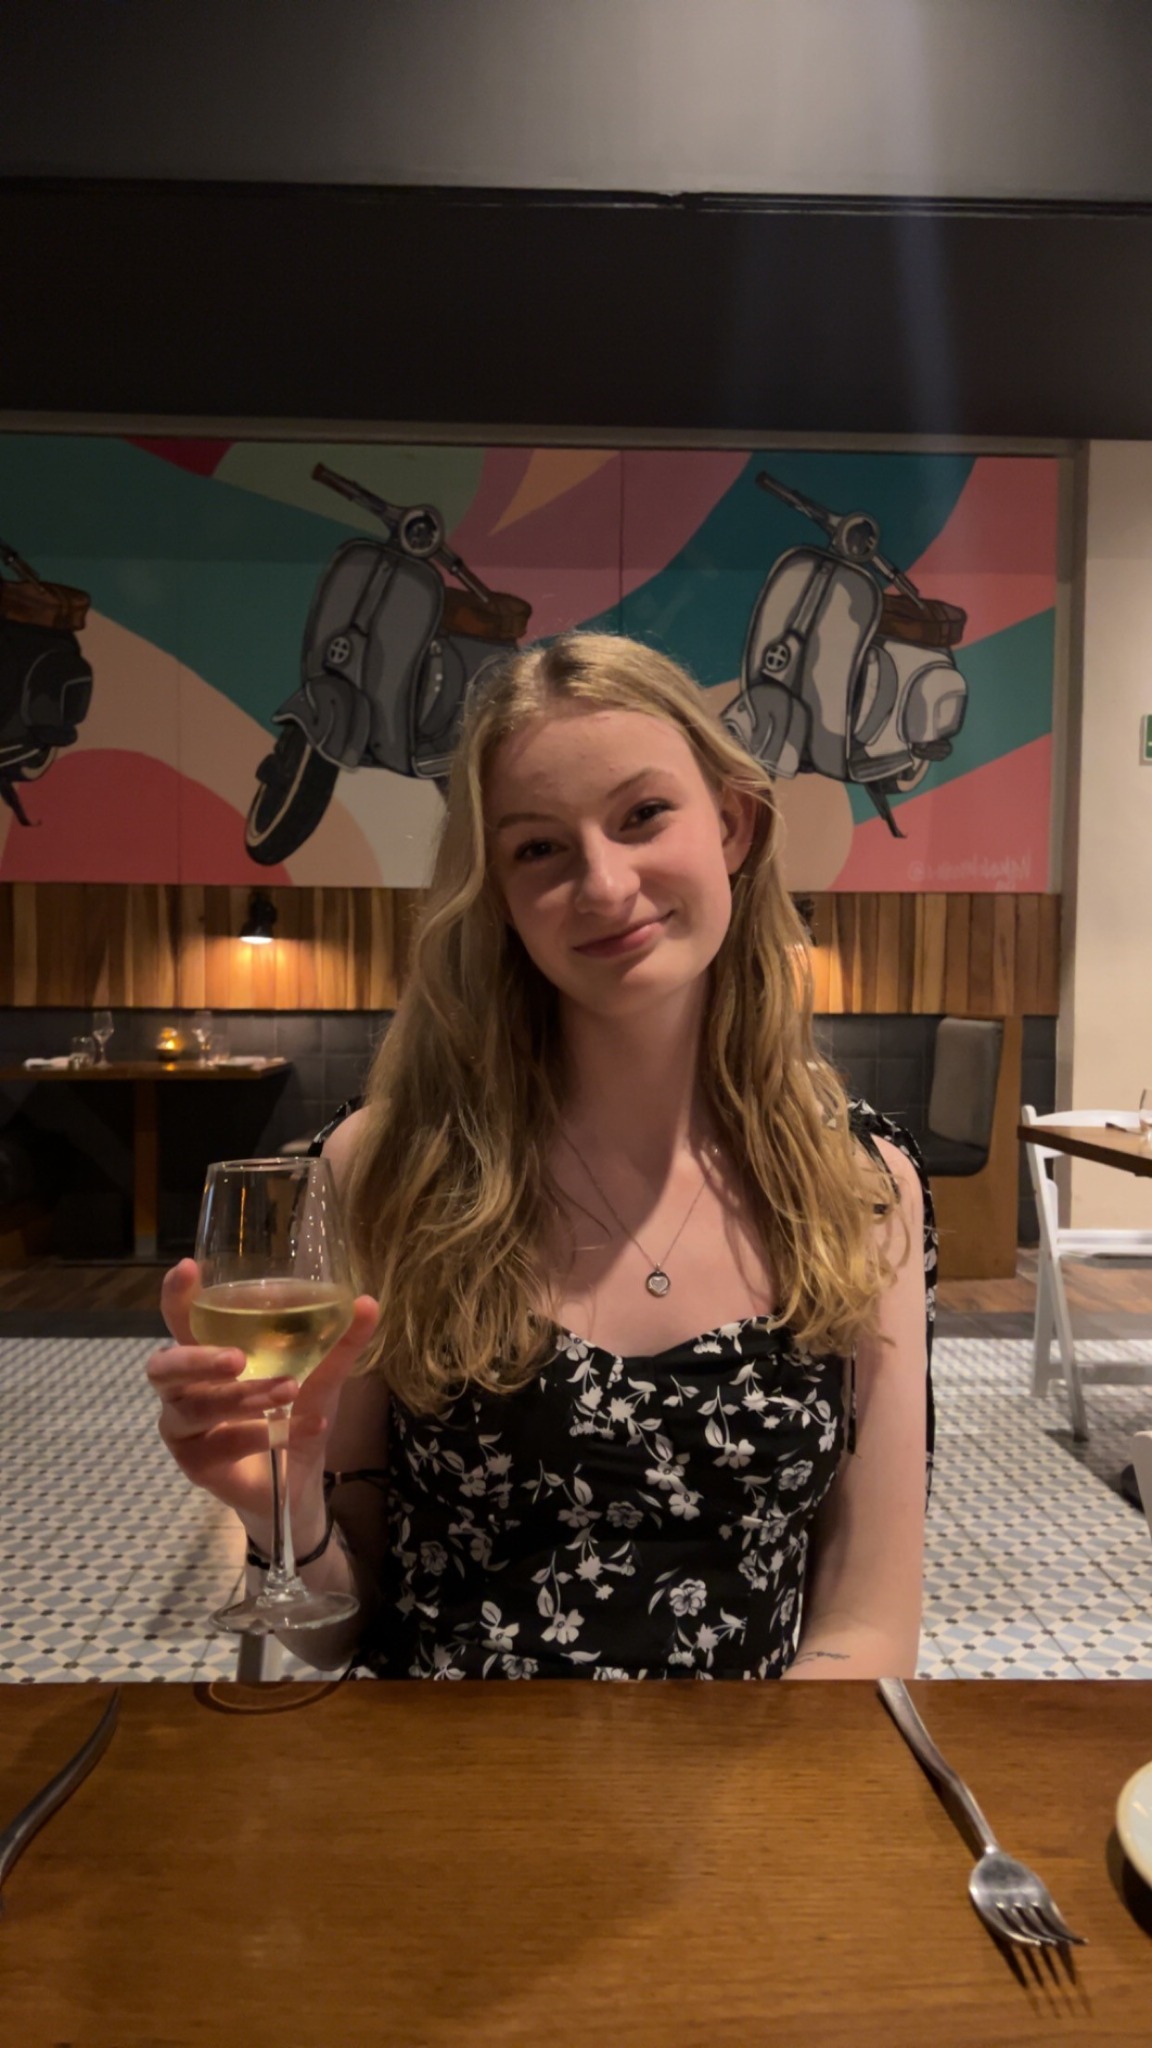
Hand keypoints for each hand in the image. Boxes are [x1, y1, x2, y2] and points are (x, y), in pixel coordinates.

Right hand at [147, 1259, 379, 1543]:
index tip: (187, 1269)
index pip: (179, 1320)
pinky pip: (224, 1445)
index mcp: (206, 1355)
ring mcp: (183, 1428)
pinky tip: (302, 1428)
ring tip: (286, 1390)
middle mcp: (184, 1388)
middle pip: (165, 1367)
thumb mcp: (322, 1377)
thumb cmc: (294, 1414)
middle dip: (198, 1359)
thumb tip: (367, 1302)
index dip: (176, 1296)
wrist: (295, 1482)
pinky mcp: (194, 1463)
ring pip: (197, 1406)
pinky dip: (267, 1434)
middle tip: (237, 1358)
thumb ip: (339, 1343)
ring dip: (243, 1397)